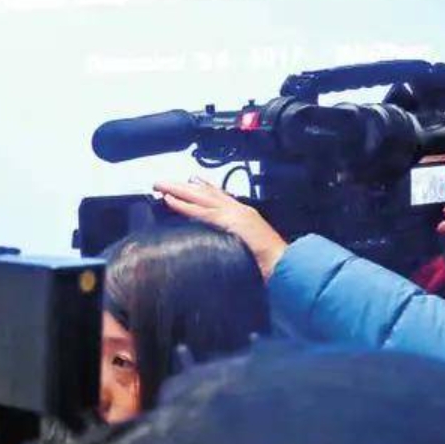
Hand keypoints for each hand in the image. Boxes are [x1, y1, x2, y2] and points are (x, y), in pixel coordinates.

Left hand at [154, 178, 289, 279]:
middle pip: (206, 193)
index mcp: (244, 214)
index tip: (189, 181)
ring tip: (160, 186)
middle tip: (163, 181)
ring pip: (200, 197)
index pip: (220, 197)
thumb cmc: (271, 260)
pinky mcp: (228, 222)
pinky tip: (170, 200)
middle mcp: (238, 209)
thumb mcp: (252, 246)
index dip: (203, 187)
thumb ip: (239, 240)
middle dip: (184, 186)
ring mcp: (233, 214)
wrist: (284, 262)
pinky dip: (184, 205)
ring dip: (178, 190)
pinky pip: (201, 211)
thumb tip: (227, 244)